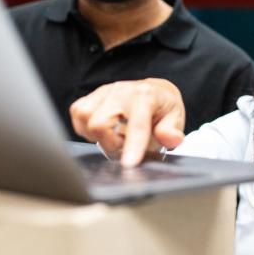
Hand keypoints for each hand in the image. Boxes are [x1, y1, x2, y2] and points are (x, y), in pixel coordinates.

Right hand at [70, 78, 184, 166]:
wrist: (154, 90)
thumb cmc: (163, 106)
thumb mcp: (176, 117)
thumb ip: (172, 130)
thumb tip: (170, 139)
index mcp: (145, 96)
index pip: (136, 124)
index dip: (132, 145)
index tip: (129, 164)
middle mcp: (122, 90)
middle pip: (100, 123)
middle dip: (109, 143)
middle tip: (124, 145)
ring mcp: (105, 91)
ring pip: (85, 117)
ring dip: (96, 135)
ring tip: (113, 136)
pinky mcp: (92, 94)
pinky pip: (77, 111)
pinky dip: (85, 126)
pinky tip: (102, 129)